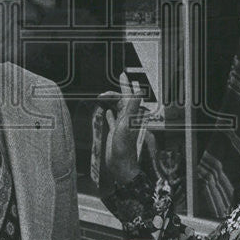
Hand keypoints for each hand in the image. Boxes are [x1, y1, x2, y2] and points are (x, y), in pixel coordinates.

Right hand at [97, 73, 153, 187]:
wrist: (120, 164)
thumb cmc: (124, 146)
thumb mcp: (127, 124)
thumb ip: (133, 106)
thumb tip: (139, 90)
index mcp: (130, 114)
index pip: (127, 95)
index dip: (125, 84)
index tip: (122, 74)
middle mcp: (127, 118)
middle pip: (119, 100)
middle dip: (111, 94)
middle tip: (101, 94)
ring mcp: (121, 124)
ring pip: (116, 108)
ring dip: (109, 101)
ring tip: (101, 97)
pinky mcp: (115, 131)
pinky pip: (112, 119)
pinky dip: (109, 113)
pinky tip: (106, 111)